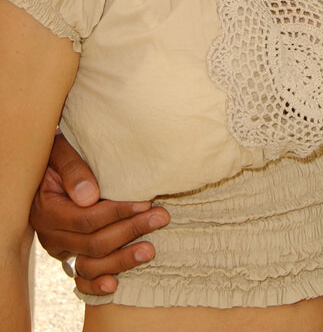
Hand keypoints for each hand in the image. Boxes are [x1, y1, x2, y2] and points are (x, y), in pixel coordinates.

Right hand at [30, 133, 169, 295]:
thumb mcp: (61, 152)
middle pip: (93, 243)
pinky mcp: (68, 257)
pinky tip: (115, 285)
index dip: (118, 212)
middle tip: (161, 218)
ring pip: (91, 264)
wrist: (50, 166)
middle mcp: (50, 235)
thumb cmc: (59, 155)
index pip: (87, 219)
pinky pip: (80, 279)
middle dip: (130, 231)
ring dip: (122, 259)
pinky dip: (96, 285)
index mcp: (47, 210)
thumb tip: (89, 197)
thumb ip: (73, 170)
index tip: (146, 203)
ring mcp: (59, 250)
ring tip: (150, 250)